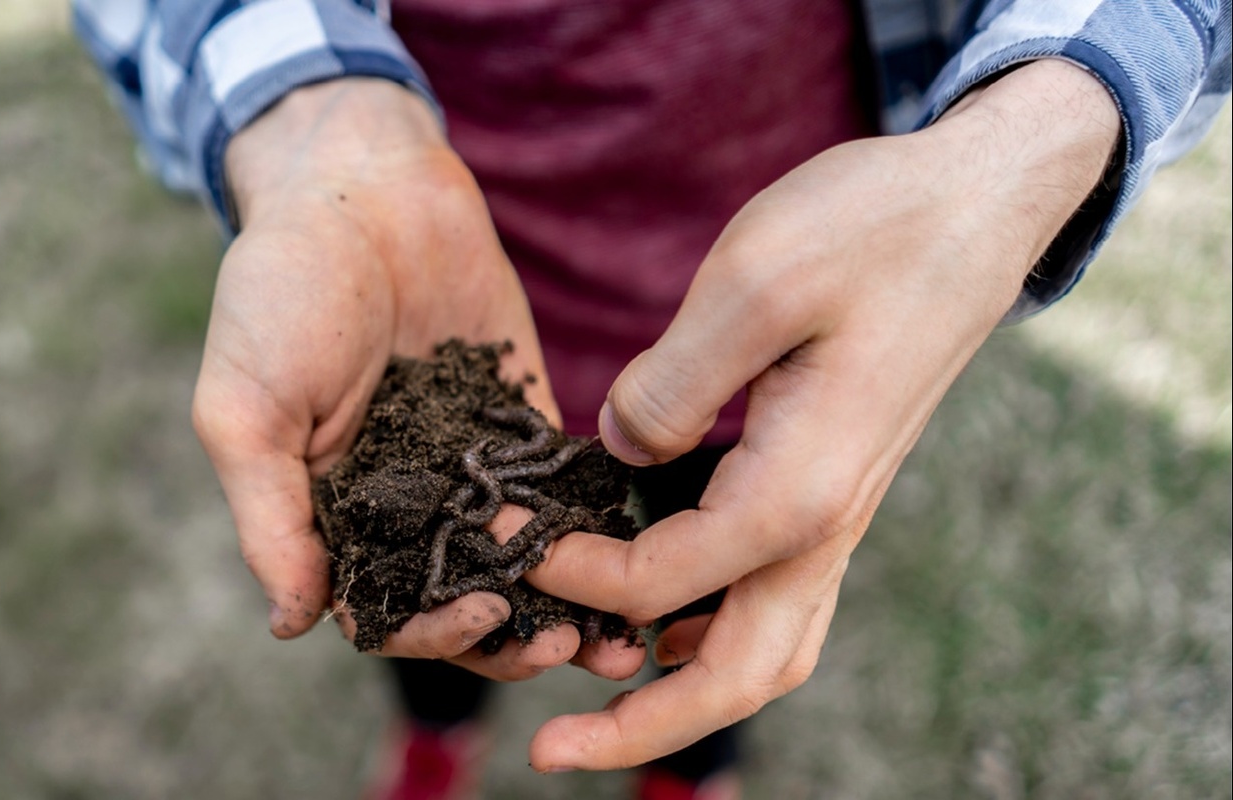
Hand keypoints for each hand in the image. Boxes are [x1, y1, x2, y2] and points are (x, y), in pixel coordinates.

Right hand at [194, 79, 643, 680]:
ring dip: (566, 604)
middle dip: (513, 635)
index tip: (483, 619)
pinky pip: (562, 490)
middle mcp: (404, 504)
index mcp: (333, 515)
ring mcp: (468, 465)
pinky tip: (637, 552)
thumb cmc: (279, 293)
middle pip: (464, 600)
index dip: (433, 632)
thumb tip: (292, 627)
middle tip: (566, 647)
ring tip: (618, 636)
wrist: (360, 186)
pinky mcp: (523, 420)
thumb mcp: (244, 409)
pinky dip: (595, 528)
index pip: (387, 609)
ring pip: (521, 562)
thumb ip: (270, 518)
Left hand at [516, 60, 1120, 767]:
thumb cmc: (874, 229)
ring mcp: (835, 516)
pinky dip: (710, 631)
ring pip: (764, 652)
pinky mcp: (830, 489)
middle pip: (735, 677)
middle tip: (546, 751)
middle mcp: (824, 526)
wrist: (977, 204)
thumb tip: (614, 452)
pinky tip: (655, 615)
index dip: (569, 572)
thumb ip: (670, 383)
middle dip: (638, 728)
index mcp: (800, 492)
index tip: (498, 528)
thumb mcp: (754, 282)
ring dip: (678, 692)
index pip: (660, 583)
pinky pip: (774, 598)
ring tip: (593, 694)